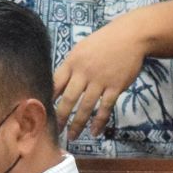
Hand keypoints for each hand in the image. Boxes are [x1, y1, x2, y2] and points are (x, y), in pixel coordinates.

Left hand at [53, 17, 150, 139]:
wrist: (130, 36)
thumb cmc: (104, 42)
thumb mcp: (82, 49)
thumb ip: (71, 67)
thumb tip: (58, 85)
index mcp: (72, 62)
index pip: (55, 83)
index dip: (47, 99)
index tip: (41, 112)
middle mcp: (84, 73)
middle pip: (68, 99)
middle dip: (60, 117)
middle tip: (54, 131)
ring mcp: (100, 81)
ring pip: (86, 107)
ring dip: (78, 124)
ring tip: (72, 136)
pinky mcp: (115, 87)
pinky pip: (105, 108)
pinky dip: (99, 121)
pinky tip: (94, 132)